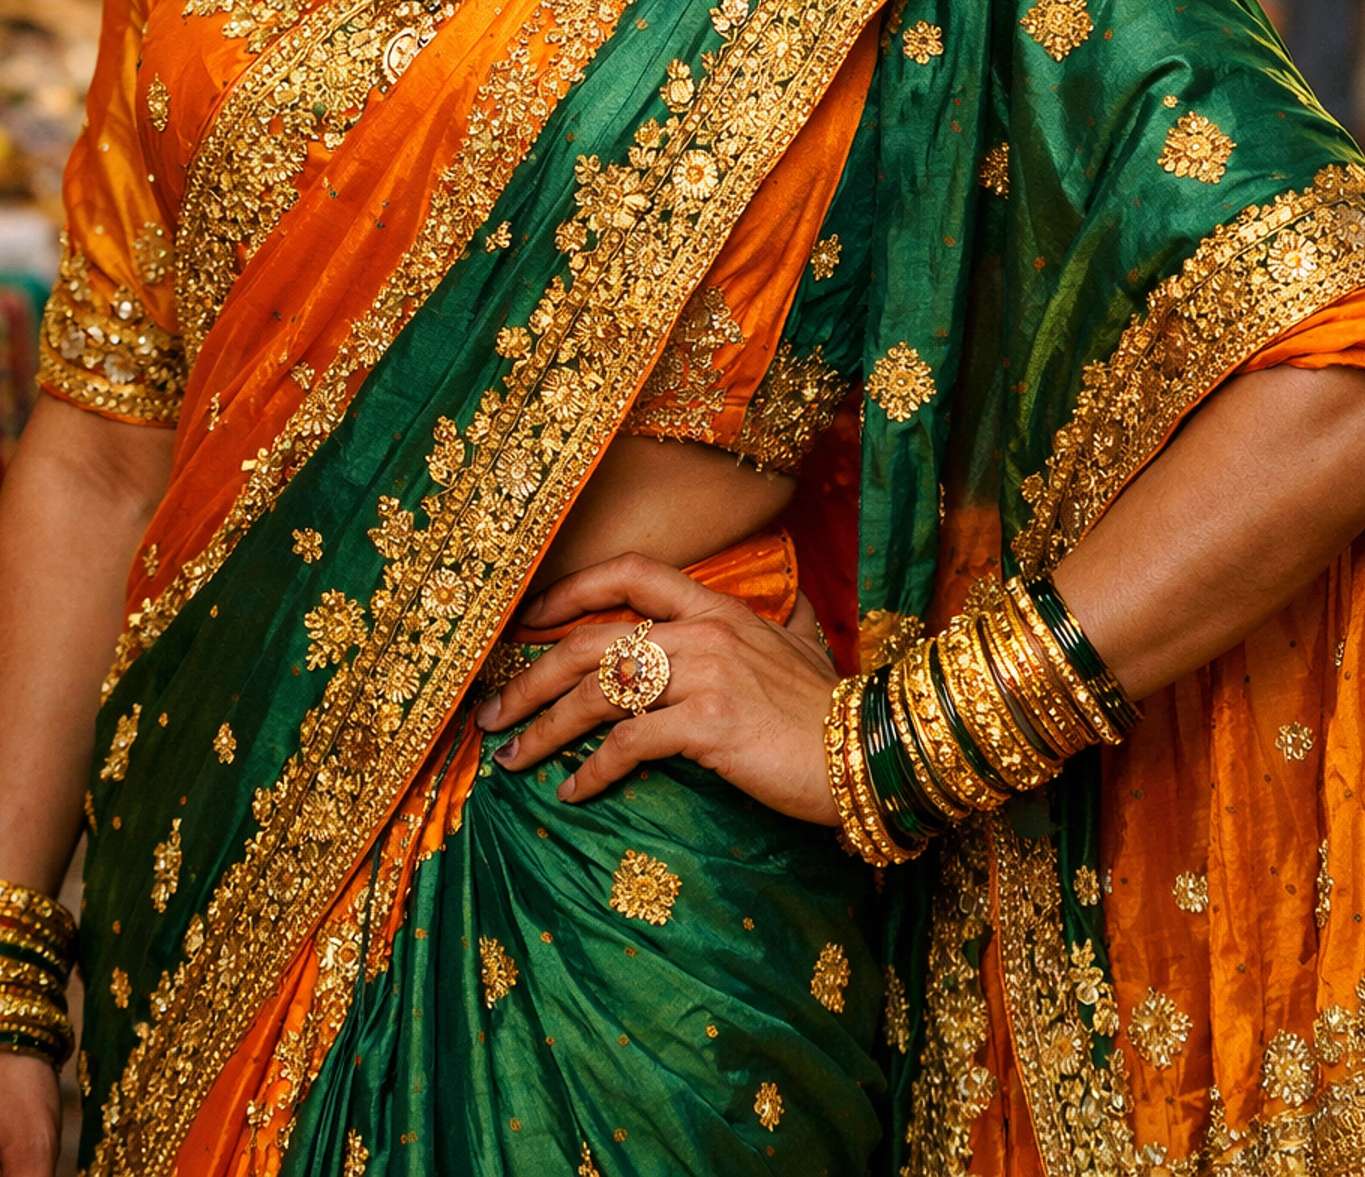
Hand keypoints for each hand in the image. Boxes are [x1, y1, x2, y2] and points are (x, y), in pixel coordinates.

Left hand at [474, 550, 841, 820]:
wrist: (873, 753)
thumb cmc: (834, 708)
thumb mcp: (808, 649)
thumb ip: (789, 622)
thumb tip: (793, 604)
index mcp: (717, 607)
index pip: (630, 572)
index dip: (571, 591)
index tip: (526, 622)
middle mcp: (704, 630)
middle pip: (591, 640)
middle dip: (529, 677)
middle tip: (490, 713)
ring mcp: (706, 674)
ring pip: (598, 691)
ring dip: (543, 727)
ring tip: (511, 758)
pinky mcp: (710, 724)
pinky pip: (629, 744)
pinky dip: (592, 770)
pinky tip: (572, 792)